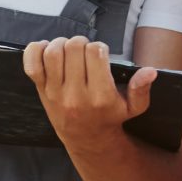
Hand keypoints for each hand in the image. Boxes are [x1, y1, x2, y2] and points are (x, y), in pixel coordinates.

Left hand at [24, 37, 150, 154]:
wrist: (86, 138)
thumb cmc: (110, 117)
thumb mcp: (133, 107)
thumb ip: (141, 89)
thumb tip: (150, 71)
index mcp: (101, 96)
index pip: (96, 53)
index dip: (99, 47)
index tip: (101, 54)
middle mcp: (76, 95)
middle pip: (74, 48)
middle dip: (81, 42)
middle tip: (85, 50)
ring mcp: (56, 93)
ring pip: (53, 53)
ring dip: (61, 43)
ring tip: (68, 49)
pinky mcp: (42, 91)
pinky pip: (31, 65)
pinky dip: (35, 51)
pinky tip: (46, 49)